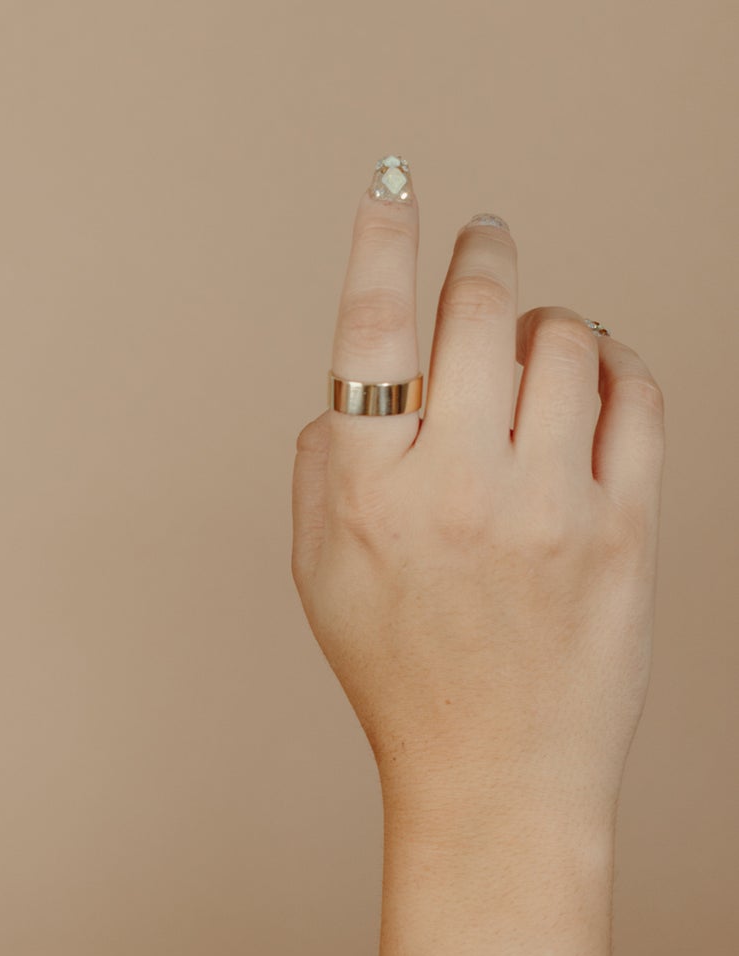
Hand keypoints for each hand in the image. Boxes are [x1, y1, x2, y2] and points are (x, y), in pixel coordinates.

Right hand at [290, 160, 664, 823]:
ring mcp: (548, 507)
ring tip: (534, 346)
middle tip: (485, 236)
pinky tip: (596, 378)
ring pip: (565, 342)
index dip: (381, 238)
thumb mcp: (318, 572)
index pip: (371, 330)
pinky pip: (635, 397)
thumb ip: (322, 464)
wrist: (496, 773)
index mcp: (365, 493)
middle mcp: (455, 488)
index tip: (393, 182)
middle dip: (482, 253)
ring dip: (545, 323)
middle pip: (476, 311)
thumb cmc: (400, 671)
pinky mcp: (624, 530)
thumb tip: (360, 382)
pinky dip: (615, 365)